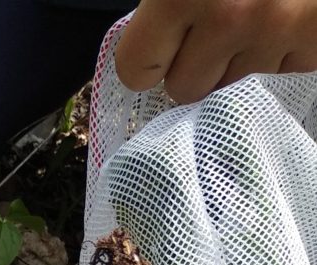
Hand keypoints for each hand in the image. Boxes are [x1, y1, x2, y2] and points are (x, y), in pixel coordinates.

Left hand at [115, 0, 316, 103]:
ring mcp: (276, 32)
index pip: (136, 68)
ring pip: (232, 83)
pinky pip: (280, 69)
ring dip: (239, 55)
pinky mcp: (315, 40)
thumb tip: (147, 27)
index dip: (147, 58)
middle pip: (184, 86)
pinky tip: (289, 10)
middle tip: (214, 22)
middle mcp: (228, 15)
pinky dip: (281, 47)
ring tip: (259, 7)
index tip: (158, 45)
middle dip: (194, 62)